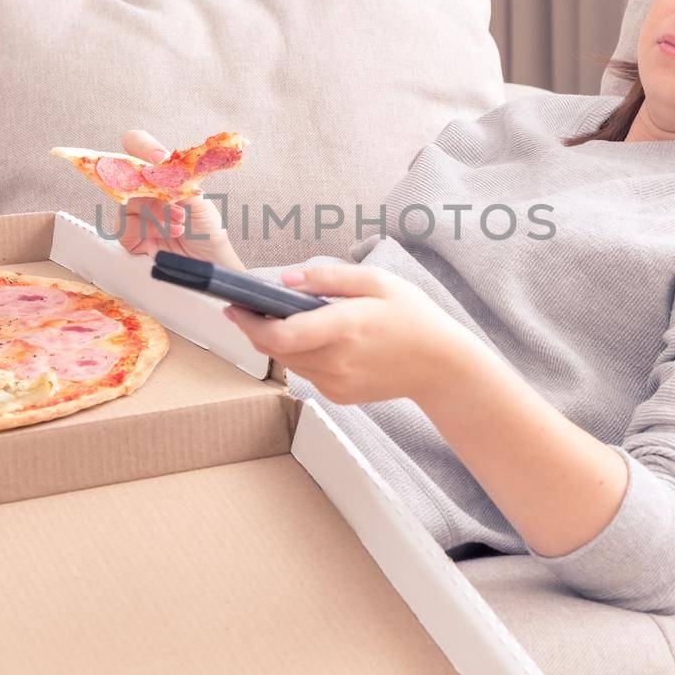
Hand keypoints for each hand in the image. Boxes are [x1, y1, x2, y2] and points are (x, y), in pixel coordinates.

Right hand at [117, 129, 245, 269]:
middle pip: (126, 174)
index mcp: (160, 174)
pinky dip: (148, 229)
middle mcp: (144, 190)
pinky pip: (124, 227)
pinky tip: (169, 233)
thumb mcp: (198, 200)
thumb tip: (160, 163)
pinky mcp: (130, 236)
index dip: (142, 145)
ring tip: (179, 224)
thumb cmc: (208, 230)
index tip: (159, 158)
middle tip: (177, 203)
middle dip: (155, 191)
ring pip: (127, 202)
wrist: (210, 262)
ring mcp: (135, 213)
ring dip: (156, 213)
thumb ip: (175, 180)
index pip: (137, 146)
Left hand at [221, 264, 494, 405]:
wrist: (442, 366)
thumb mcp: (377, 281)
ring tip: (283, 319)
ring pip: (289, 362)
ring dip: (280, 342)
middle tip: (249, 308)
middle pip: (276, 350)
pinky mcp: (339, 396)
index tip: (233, 306)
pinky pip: (308, 373)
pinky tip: (319, 340)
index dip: (249, 323)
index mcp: (345, 327)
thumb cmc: (413, 317)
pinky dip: (303, 356)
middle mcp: (337, 361)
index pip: (281, 335)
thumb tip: (285, 280)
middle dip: (257, 329)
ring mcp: (337, 383)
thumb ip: (328, 279)